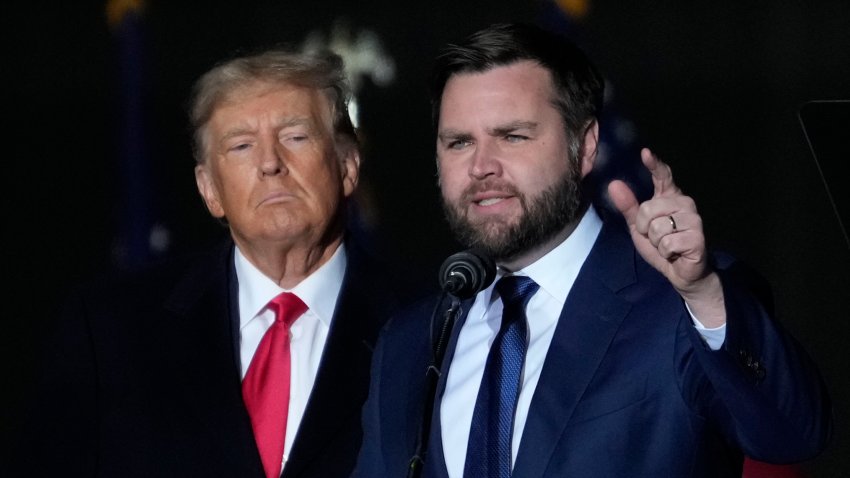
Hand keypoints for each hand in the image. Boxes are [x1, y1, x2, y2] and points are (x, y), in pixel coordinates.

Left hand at [607, 148, 724, 325]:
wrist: (682, 273)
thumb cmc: (661, 246)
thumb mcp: (638, 227)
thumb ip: (628, 207)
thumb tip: (614, 184)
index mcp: (670, 197)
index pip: (663, 176)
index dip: (654, 165)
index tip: (645, 153)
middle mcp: (685, 203)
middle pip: (648, 208)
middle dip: (644, 229)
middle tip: (656, 238)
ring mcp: (693, 219)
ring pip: (656, 227)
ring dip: (655, 242)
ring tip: (667, 246)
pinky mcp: (697, 237)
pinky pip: (666, 242)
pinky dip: (665, 252)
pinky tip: (675, 253)